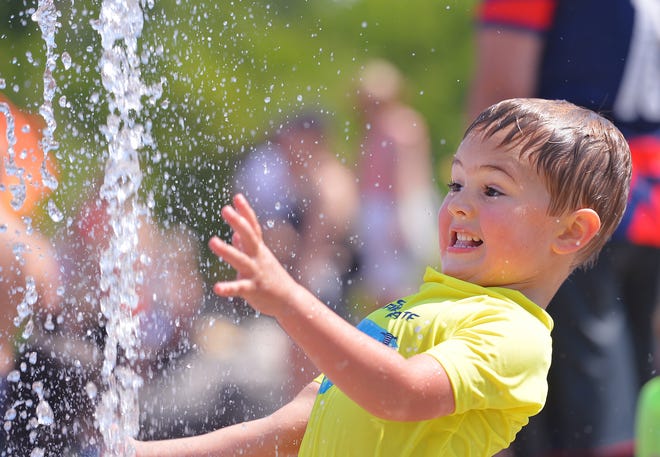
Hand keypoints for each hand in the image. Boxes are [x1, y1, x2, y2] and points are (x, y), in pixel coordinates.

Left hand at [208, 193, 300, 316]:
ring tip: (212, 241)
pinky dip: (228, 287)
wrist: (289, 301)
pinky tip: (216, 288)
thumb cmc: (272, 279)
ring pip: (241, 259)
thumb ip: (245, 247)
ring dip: (227, 250)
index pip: (252, 227)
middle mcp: (258, 257)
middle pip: (249, 236)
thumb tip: (234, 234)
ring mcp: (256, 273)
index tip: (237, 197)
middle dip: (238, 222)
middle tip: (225, 209)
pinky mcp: (253, 290)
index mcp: (259, 250)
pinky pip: (239, 288)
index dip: (245, 212)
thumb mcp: (259, 260)